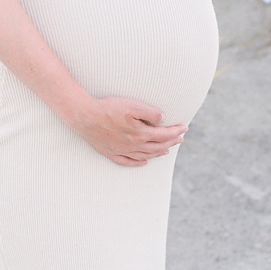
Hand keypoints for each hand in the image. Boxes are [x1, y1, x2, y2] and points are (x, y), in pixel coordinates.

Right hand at [69, 93, 186, 166]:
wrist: (85, 116)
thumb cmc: (109, 108)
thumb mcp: (133, 106)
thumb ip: (150, 113)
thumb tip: (163, 120)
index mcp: (140, 134)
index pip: (164, 135)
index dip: (176, 131)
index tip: (185, 128)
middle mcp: (133, 145)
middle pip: (157, 146)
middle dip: (171, 142)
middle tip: (180, 138)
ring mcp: (121, 150)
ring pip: (145, 155)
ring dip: (158, 152)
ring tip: (167, 150)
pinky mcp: (111, 152)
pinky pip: (127, 161)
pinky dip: (138, 162)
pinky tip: (144, 162)